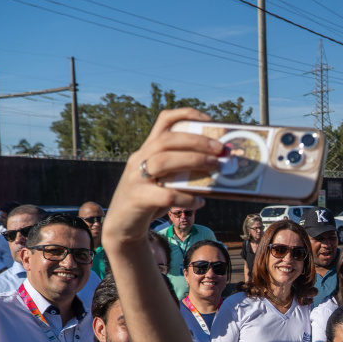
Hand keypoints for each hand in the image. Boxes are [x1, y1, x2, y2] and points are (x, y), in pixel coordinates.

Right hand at [103, 108, 222, 247]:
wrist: (122, 226)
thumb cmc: (151, 201)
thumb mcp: (164, 180)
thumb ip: (182, 171)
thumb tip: (218, 167)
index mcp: (147, 150)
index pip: (164, 121)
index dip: (186, 114)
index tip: (208, 120)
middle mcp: (139, 159)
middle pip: (167, 140)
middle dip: (196, 142)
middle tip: (220, 149)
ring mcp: (135, 178)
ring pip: (163, 162)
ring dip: (193, 161)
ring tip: (215, 167)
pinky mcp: (137, 199)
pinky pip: (165, 195)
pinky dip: (186, 198)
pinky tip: (200, 202)